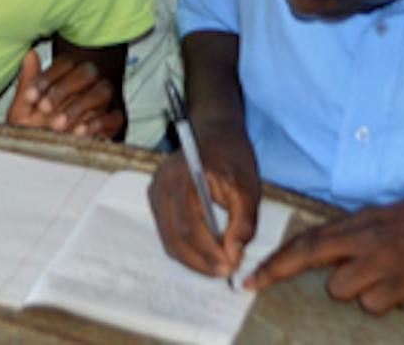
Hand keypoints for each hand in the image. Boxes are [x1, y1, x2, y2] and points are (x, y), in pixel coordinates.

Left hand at [4, 51, 123, 138]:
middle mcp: (87, 84)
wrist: (43, 159)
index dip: (47, 78)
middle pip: (87, 72)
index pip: (65, 63)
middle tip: (44, 110)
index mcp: (65, 76)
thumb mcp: (22, 110)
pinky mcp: (113, 122)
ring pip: (102, 90)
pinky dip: (97, 123)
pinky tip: (79, 132)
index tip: (30, 97)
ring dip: (79, 106)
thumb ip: (27, 82)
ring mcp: (103, 102)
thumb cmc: (32, 132)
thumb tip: (30, 54)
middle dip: (63, 89)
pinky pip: (114, 116)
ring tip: (58, 124)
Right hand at [148, 124, 261, 278]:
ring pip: (168, 239)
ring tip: (218, 264)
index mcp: (183, 178)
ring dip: (192, 258)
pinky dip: (186, 247)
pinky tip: (207, 251)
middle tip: (225, 272)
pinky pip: (168, 231)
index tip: (230, 268)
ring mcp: (155, 192)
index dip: (208, 253)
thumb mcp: (248, 187)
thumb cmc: (232, 155)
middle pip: (173, 238)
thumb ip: (243, 223)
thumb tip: (233, 256)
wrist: (215, 130)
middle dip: (200, 262)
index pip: (189, 226)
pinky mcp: (157, 199)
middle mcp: (161, 185)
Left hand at [246, 184, 403, 311]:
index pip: (310, 236)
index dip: (278, 255)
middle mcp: (369, 235)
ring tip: (384, 283)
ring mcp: (387, 258)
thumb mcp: (399, 213)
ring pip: (340, 288)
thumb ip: (369, 230)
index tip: (252, 273)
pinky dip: (383, 304)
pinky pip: (375, 304)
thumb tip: (346, 248)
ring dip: (353, 293)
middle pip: (308, 254)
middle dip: (277, 271)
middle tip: (253, 285)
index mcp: (366, 217)